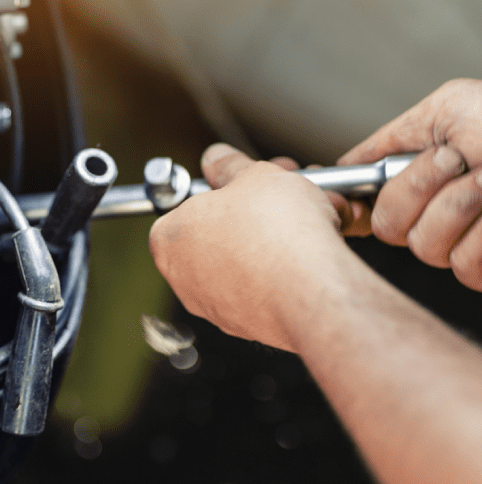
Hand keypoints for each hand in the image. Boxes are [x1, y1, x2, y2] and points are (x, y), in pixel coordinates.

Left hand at [148, 144, 351, 351]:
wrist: (314, 290)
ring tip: (307, 218)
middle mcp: (183, 277)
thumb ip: (230, 166)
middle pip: (219, 232)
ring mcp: (214, 305)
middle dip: (254, 210)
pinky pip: (264, 287)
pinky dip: (284, 268)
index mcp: (169, 238)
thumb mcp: (253, 175)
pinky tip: (311, 252)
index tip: (246, 183)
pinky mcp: (247, 324)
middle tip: (282, 194)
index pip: (186, 206)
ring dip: (274, 236)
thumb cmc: (277, 233)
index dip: (223, 190)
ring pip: (244, 260)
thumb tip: (217, 159)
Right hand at [339, 78, 481, 289]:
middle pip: (387, 226)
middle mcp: (436, 213)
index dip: (353, 200)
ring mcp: (464, 242)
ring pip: (425, 247)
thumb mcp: (449, 107)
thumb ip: (390, 138)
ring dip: (460, 206)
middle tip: (458, 160)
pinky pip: (465, 266)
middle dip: (419, 187)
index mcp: (420, 176)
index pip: (363, 201)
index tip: (350, 194)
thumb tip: (343, 165)